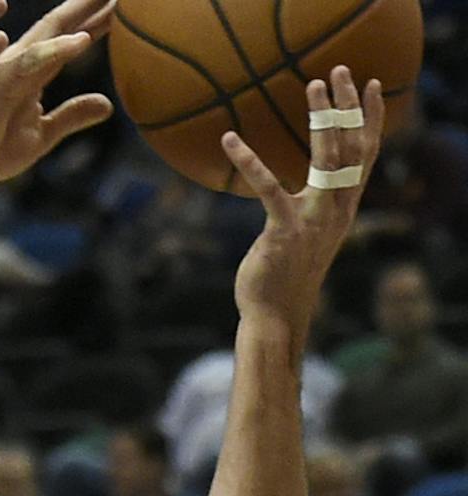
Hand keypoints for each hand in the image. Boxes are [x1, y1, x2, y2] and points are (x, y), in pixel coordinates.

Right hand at [0, 0, 115, 192]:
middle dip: (92, 3)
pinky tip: (81, 41)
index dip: (99, 19)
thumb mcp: (43, 135)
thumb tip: (107, 106)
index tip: (128, 7)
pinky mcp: (0, 83)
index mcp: (36, 70)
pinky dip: (56, 50)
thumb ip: (72, 115)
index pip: (72, 37)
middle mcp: (24, 61)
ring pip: (50, 33)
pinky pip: (32, 62)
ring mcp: (11, 69)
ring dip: (80, 14)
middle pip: (63, 23)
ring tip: (111, 0)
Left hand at [227, 68, 383, 339]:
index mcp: (344, 208)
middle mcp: (336, 209)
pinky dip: (249, 160)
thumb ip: (319, 207)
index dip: (370, 118)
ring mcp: (313, 219)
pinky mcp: (284, 230)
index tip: (372, 85)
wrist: (277, 316)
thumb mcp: (312, 235)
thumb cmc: (288, 276)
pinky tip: (230, 140)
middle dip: (346, 106)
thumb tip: (316, 187)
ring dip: (321, 118)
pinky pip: (268, 187)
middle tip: (338, 71)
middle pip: (350, 146)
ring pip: (325, 157)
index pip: (366, 154)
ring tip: (312, 86)